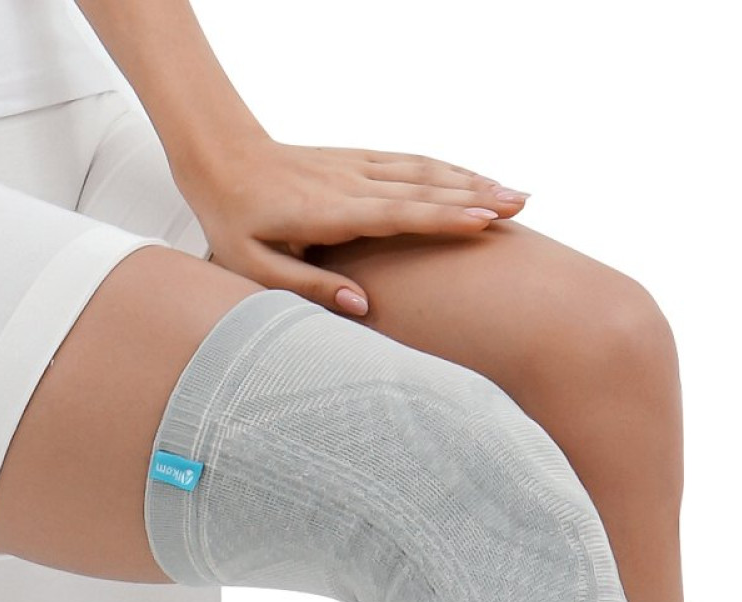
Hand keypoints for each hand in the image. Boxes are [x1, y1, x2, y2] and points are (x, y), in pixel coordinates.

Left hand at [182, 138, 530, 316]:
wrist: (219, 155)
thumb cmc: (234, 218)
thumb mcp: (255, 266)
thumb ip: (309, 287)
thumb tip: (362, 307)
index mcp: (328, 213)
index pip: (396, 214)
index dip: (442, 218)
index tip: (484, 223)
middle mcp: (349, 184)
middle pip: (422, 188)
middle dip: (475, 197)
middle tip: (522, 206)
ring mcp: (356, 166)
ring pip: (423, 170)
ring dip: (471, 180)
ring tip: (514, 193)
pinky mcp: (356, 159)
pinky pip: (410, 161)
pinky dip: (447, 168)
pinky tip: (473, 176)